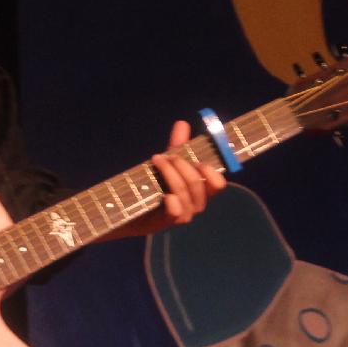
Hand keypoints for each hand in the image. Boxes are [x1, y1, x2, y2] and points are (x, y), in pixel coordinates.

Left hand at [109, 119, 225, 239]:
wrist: (129, 209)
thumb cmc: (155, 185)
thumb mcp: (167, 164)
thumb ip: (176, 146)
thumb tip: (182, 123)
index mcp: (200, 191)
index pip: (218, 185)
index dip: (212, 172)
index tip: (199, 161)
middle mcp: (195, 204)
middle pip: (198, 185)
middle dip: (183, 166)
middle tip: (167, 156)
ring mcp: (181, 215)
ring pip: (185, 194)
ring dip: (171, 174)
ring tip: (157, 161)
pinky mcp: (164, 223)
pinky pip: (176, 213)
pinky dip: (172, 201)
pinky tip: (164, 194)